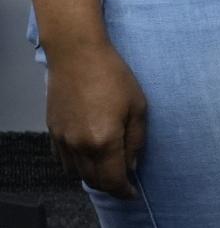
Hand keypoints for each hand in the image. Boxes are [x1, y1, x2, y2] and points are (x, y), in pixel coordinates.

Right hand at [45, 40, 145, 198]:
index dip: (124, 191)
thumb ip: (136, 140)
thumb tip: (132, 164)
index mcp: (103, 140)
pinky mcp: (53, 132)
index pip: (113, 179)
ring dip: (93, 176)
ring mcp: (62, 140)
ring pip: (77, 173)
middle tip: (124, 182)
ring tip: (109, 169)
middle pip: (94, 180)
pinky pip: (63, 160)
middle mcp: (79, 145)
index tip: (133, 193)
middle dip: (110, 186)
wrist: (77, 56)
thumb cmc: (112, 76)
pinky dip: (77, 165)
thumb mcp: (138, 106)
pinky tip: (89, 156)